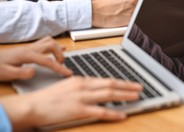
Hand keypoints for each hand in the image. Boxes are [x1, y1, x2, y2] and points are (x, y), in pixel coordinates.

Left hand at [0, 36, 71, 81]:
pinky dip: (54, 45)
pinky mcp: (29, 48)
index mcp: (26, 55)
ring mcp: (30, 47)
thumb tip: (34, 71)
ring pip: (49, 41)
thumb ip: (20, 73)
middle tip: (62, 65)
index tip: (68, 73)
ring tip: (61, 58)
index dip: (59, 67)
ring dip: (58, 48)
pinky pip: (45, 42)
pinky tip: (58, 48)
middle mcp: (30, 48)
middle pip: (51, 45)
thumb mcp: (6, 73)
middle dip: (60, 55)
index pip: (47, 60)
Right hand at [1, 76, 142, 129]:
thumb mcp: (67, 86)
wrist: (32, 105)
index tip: (130, 83)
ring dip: (125, 95)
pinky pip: (101, 111)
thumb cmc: (47, 98)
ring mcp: (82, 97)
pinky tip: (123, 114)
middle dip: (128, 86)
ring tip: (137, 97)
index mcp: (81, 80)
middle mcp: (84, 86)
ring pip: (109, 95)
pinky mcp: (79, 110)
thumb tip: (94, 88)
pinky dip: (114, 113)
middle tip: (140, 87)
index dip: (120, 81)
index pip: (106, 80)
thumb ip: (82, 87)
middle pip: (111, 84)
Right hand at [91, 0, 142, 26]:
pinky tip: (129, 17)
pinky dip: (136, 17)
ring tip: (130, 12)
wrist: (96, 12)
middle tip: (139, 5)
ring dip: (139, 10)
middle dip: (143, 2)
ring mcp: (133, 9)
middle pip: (145, 0)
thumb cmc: (104, 4)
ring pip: (142, 9)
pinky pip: (138, 17)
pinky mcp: (131, 19)